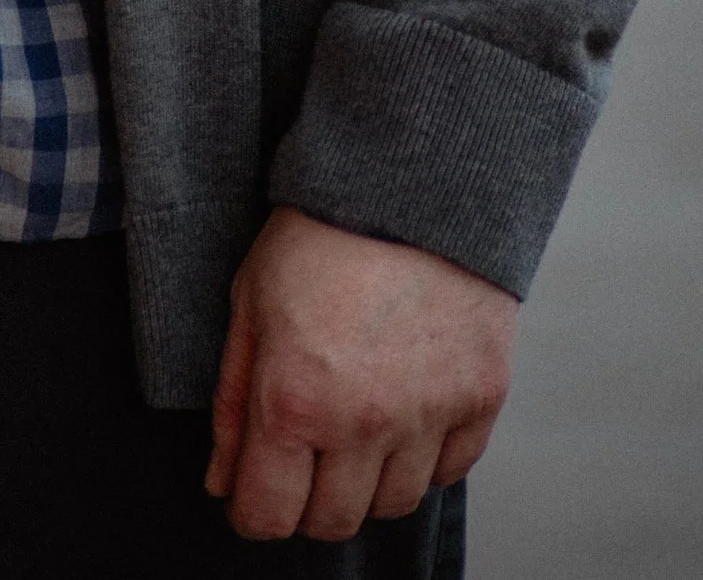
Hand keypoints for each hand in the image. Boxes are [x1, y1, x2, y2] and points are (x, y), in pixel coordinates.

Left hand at [203, 207, 515, 542]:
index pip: (269, 515)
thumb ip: (233, 402)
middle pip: (333, 522)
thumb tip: (223, 481)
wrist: (412, 181)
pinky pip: (449, 471)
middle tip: (305, 453)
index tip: (255, 492)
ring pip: (393, 504)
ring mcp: (428, 415)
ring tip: (357, 425)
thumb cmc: (319, 233)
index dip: (253, 511)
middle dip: (308, 500)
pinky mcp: (480, 399)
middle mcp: (363, 422)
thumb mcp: (249, 304)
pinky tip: (406, 412)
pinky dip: (425, 457)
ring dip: (369, 481)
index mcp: (294, 400)